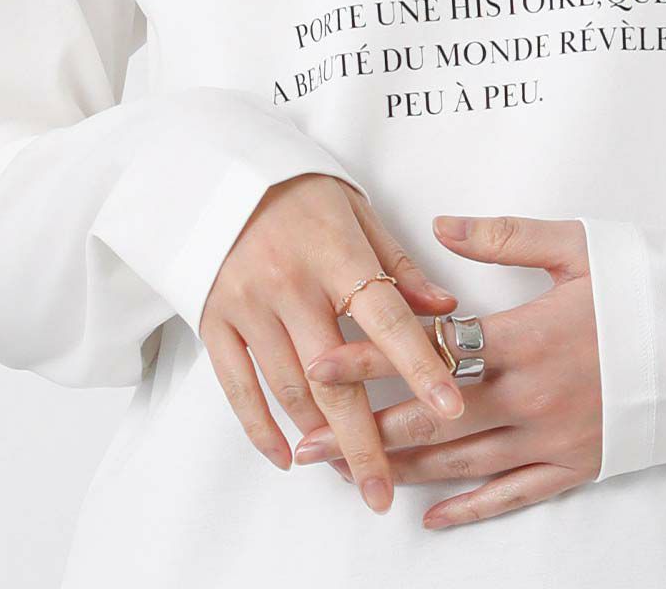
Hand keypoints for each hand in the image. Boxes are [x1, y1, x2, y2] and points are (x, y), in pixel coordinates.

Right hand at [198, 172, 469, 513]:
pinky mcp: (215, 321)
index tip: (451, 406)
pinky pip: (237, 388)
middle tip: (385, 491)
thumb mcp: (357, 211)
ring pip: (289, 388)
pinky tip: (289, 455)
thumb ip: (399, 264)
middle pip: (333, 376)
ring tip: (352, 474)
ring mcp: (248, 304)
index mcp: (334, 250)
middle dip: (364, 440)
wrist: (218, 174)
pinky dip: (261, 429)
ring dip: (321, 439)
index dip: (419, 364)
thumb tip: (445, 308)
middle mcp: (289, 282)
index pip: (385, 315)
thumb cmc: (300, 192)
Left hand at [293, 213, 601, 529]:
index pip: (430, 353)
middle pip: (432, 421)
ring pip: (463, 464)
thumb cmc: (648, 285)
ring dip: (402, 469)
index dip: (370, 359)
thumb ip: (504, 238)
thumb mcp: (579, 246)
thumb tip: (442, 228)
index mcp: (528, 338)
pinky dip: (471, 508)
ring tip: (352, 473)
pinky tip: (433, 515)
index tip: (320, 364)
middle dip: (364, 431)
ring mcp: (556, 437)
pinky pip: (515, 495)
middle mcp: (534, 397)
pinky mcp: (581, 463)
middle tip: (309, 442)